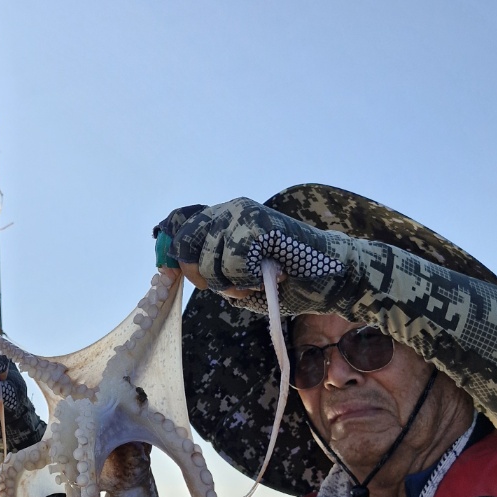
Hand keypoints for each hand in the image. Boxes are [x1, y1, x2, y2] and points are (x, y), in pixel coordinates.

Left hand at [153, 199, 347, 300]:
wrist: (330, 276)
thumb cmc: (286, 278)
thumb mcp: (238, 275)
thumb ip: (210, 268)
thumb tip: (171, 266)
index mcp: (222, 220)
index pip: (178, 226)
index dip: (168, 251)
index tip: (167, 272)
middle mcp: (228, 210)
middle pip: (184, 244)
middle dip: (200, 274)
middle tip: (231, 286)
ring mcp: (242, 212)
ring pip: (210, 260)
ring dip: (232, 282)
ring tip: (258, 280)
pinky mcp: (258, 222)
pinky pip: (233, 261)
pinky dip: (249, 278)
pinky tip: (268, 274)